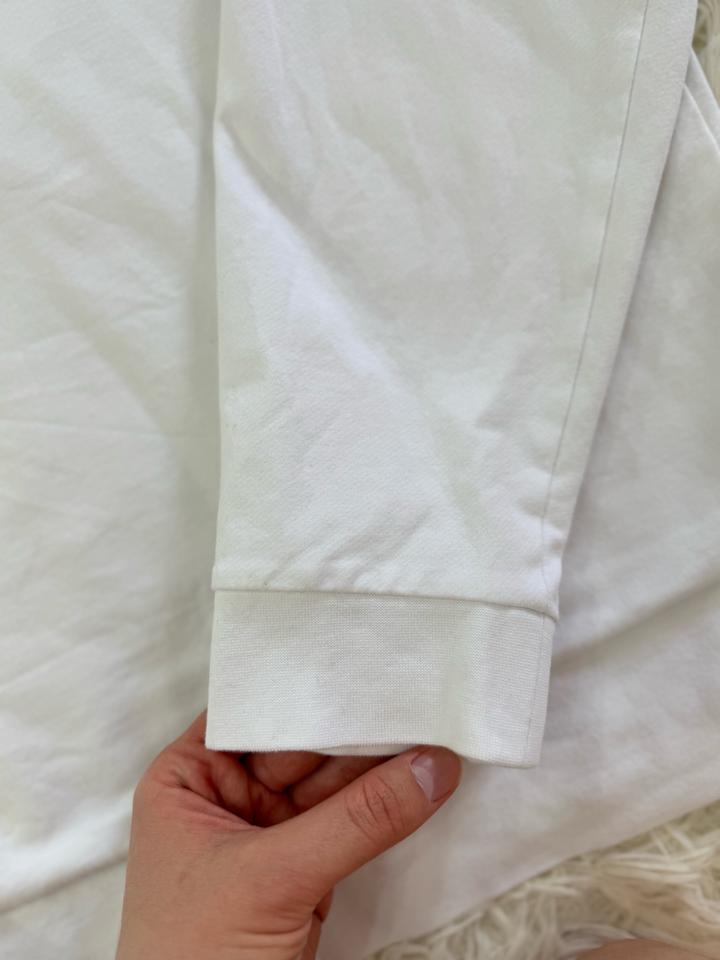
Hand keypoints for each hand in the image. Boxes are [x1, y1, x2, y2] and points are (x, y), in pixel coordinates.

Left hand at [116, 712, 460, 959]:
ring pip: (333, 786)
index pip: (255, 715)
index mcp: (188, 778)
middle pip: (301, 747)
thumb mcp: (270, 879)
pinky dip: (385, 807)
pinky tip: (420, 778)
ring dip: (380, 765)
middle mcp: (226, 797)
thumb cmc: (194, 958)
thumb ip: (356, 821)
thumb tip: (432, 767)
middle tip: (414, 694)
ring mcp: (269, 836)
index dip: (308, 690)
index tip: (363, 657)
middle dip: (355, 727)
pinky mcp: (304, 873)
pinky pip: (350, 825)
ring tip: (433, 729)